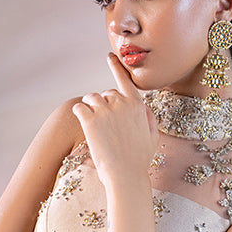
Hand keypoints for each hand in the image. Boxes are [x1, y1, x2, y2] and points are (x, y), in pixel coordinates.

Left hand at [72, 53, 158, 190]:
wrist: (125, 175)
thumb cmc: (139, 160)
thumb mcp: (153, 136)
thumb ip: (148, 118)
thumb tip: (142, 107)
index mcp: (137, 105)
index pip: (125, 80)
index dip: (116, 66)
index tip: (109, 56)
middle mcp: (121, 103)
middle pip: (106, 94)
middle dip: (103, 106)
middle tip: (105, 126)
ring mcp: (105, 110)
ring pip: (91, 99)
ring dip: (90, 109)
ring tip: (95, 127)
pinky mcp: (90, 120)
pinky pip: (79, 108)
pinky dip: (79, 114)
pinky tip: (85, 126)